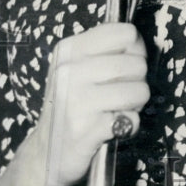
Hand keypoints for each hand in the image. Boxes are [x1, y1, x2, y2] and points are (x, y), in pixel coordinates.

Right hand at [35, 23, 148, 185]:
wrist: (46, 151)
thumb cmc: (72, 105)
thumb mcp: (78, 67)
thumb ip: (107, 50)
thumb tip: (139, 44)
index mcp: (70, 49)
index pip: (126, 33)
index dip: (136, 50)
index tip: (126, 64)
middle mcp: (69, 71)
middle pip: (137, 64)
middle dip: (138, 81)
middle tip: (121, 93)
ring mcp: (76, 101)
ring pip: (139, 91)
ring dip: (136, 104)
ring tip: (117, 109)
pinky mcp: (84, 130)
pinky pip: (131, 120)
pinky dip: (129, 125)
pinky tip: (112, 127)